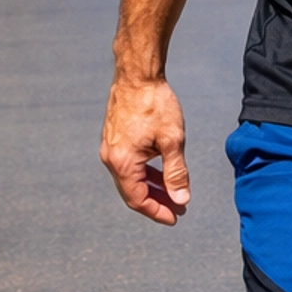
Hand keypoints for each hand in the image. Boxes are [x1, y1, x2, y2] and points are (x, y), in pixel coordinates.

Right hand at [101, 73, 191, 224]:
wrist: (137, 74)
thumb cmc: (155, 104)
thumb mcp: (172, 140)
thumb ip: (176, 173)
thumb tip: (181, 199)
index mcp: (123, 162)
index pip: (138, 200)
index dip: (157, 211)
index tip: (175, 217)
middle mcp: (111, 158)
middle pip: (132, 192)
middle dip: (157, 202)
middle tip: (178, 208)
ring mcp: (110, 148)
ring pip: (131, 178)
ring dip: (152, 188)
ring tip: (174, 194)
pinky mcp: (114, 138)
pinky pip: (129, 165)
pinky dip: (145, 173)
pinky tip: (161, 174)